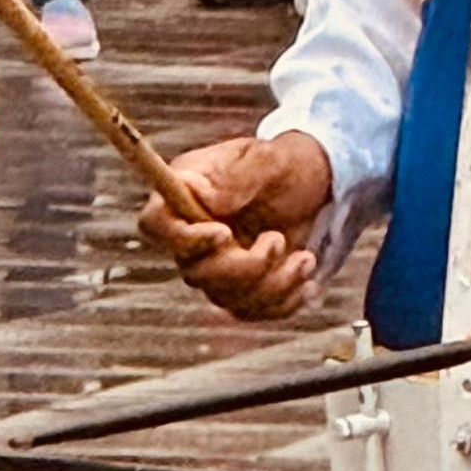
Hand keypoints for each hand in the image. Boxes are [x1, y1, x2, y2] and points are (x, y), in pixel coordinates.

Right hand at [140, 132, 333, 320]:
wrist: (315, 186)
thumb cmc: (284, 165)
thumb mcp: (267, 161)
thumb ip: (237, 178)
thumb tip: (203, 197)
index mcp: (185, 193)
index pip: (155, 225)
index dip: (183, 239)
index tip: (224, 234)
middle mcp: (191, 233)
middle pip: (194, 272)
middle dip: (245, 266)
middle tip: (278, 239)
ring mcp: (213, 264)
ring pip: (224, 297)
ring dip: (273, 283)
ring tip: (305, 257)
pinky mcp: (238, 287)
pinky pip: (249, 310)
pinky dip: (283, 300)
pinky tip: (306, 278)